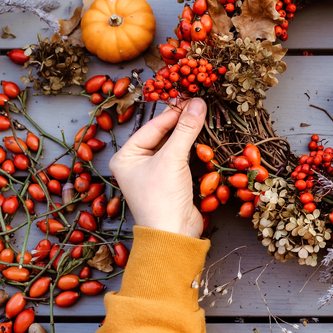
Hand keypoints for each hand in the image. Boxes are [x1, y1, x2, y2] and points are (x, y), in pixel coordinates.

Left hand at [109, 98, 206, 237]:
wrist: (173, 235)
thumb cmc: (161, 198)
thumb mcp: (172, 159)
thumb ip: (186, 130)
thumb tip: (198, 103)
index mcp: (127, 156)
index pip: (153, 126)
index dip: (174, 112)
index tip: (193, 98)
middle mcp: (138, 162)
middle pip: (164, 134)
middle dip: (183, 122)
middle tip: (202, 105)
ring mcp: (155, 172)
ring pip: (175, 145)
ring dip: (190, 134)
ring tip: (206, 116)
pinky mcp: (172, 180)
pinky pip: (183, 157)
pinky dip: (194, 148)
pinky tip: (206, 136)